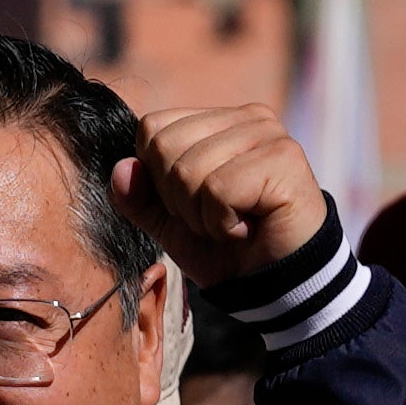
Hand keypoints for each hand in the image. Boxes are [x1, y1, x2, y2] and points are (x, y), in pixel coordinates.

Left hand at [118, 106, 329, 292]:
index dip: (158, 179)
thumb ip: (141, 197)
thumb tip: (121, 169)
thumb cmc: (227, 250)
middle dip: (179, 200)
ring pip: (189, 170)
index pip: (153, 127)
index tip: (195, 205)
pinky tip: (249, 228)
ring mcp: (268, 134)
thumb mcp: (170, 224)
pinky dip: (223, 223)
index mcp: (219, 121)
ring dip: (202, 216)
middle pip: (165, 147)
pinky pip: (218, 190)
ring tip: (234, 224)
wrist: (276, 287)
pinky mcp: (284, 159)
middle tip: (216, 218)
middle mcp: (247, 118)